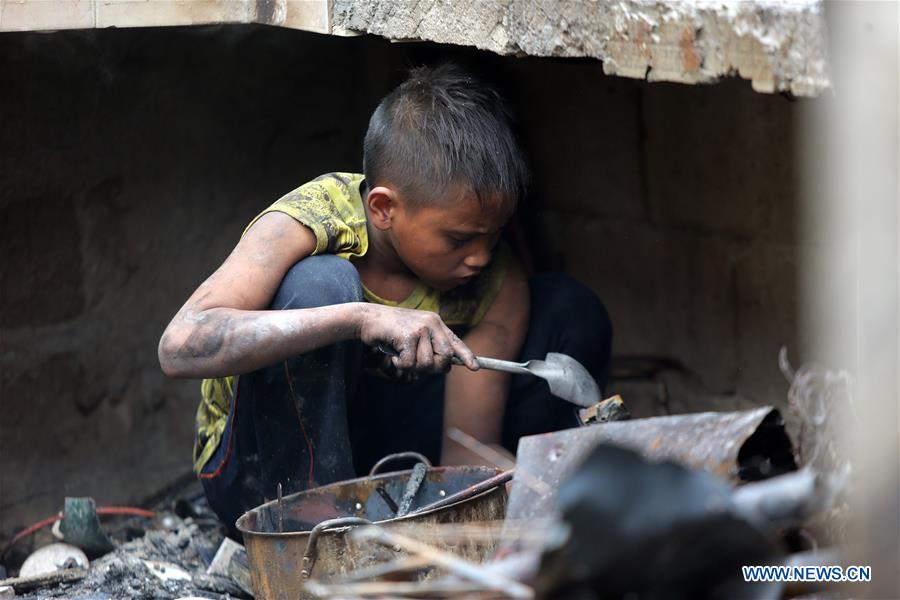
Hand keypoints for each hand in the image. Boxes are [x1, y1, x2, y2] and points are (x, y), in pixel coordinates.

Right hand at [357, 304, 478, 373]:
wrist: (368, 318)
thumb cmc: (390, 330)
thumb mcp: (414, 335)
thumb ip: (430, 347)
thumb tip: (446, 368)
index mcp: (435, 322)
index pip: (455, 341)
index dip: (466, 355)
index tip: (475, 367)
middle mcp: (432, 323)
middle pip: (445, 357)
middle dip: (434, 367)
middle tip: (417, 365)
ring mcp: (421, 328)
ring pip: (427, 363)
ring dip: (412, 366)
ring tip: (401, 354)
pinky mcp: (408, 335)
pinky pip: (410, 363)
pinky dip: (400, 364)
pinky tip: (394, 353)